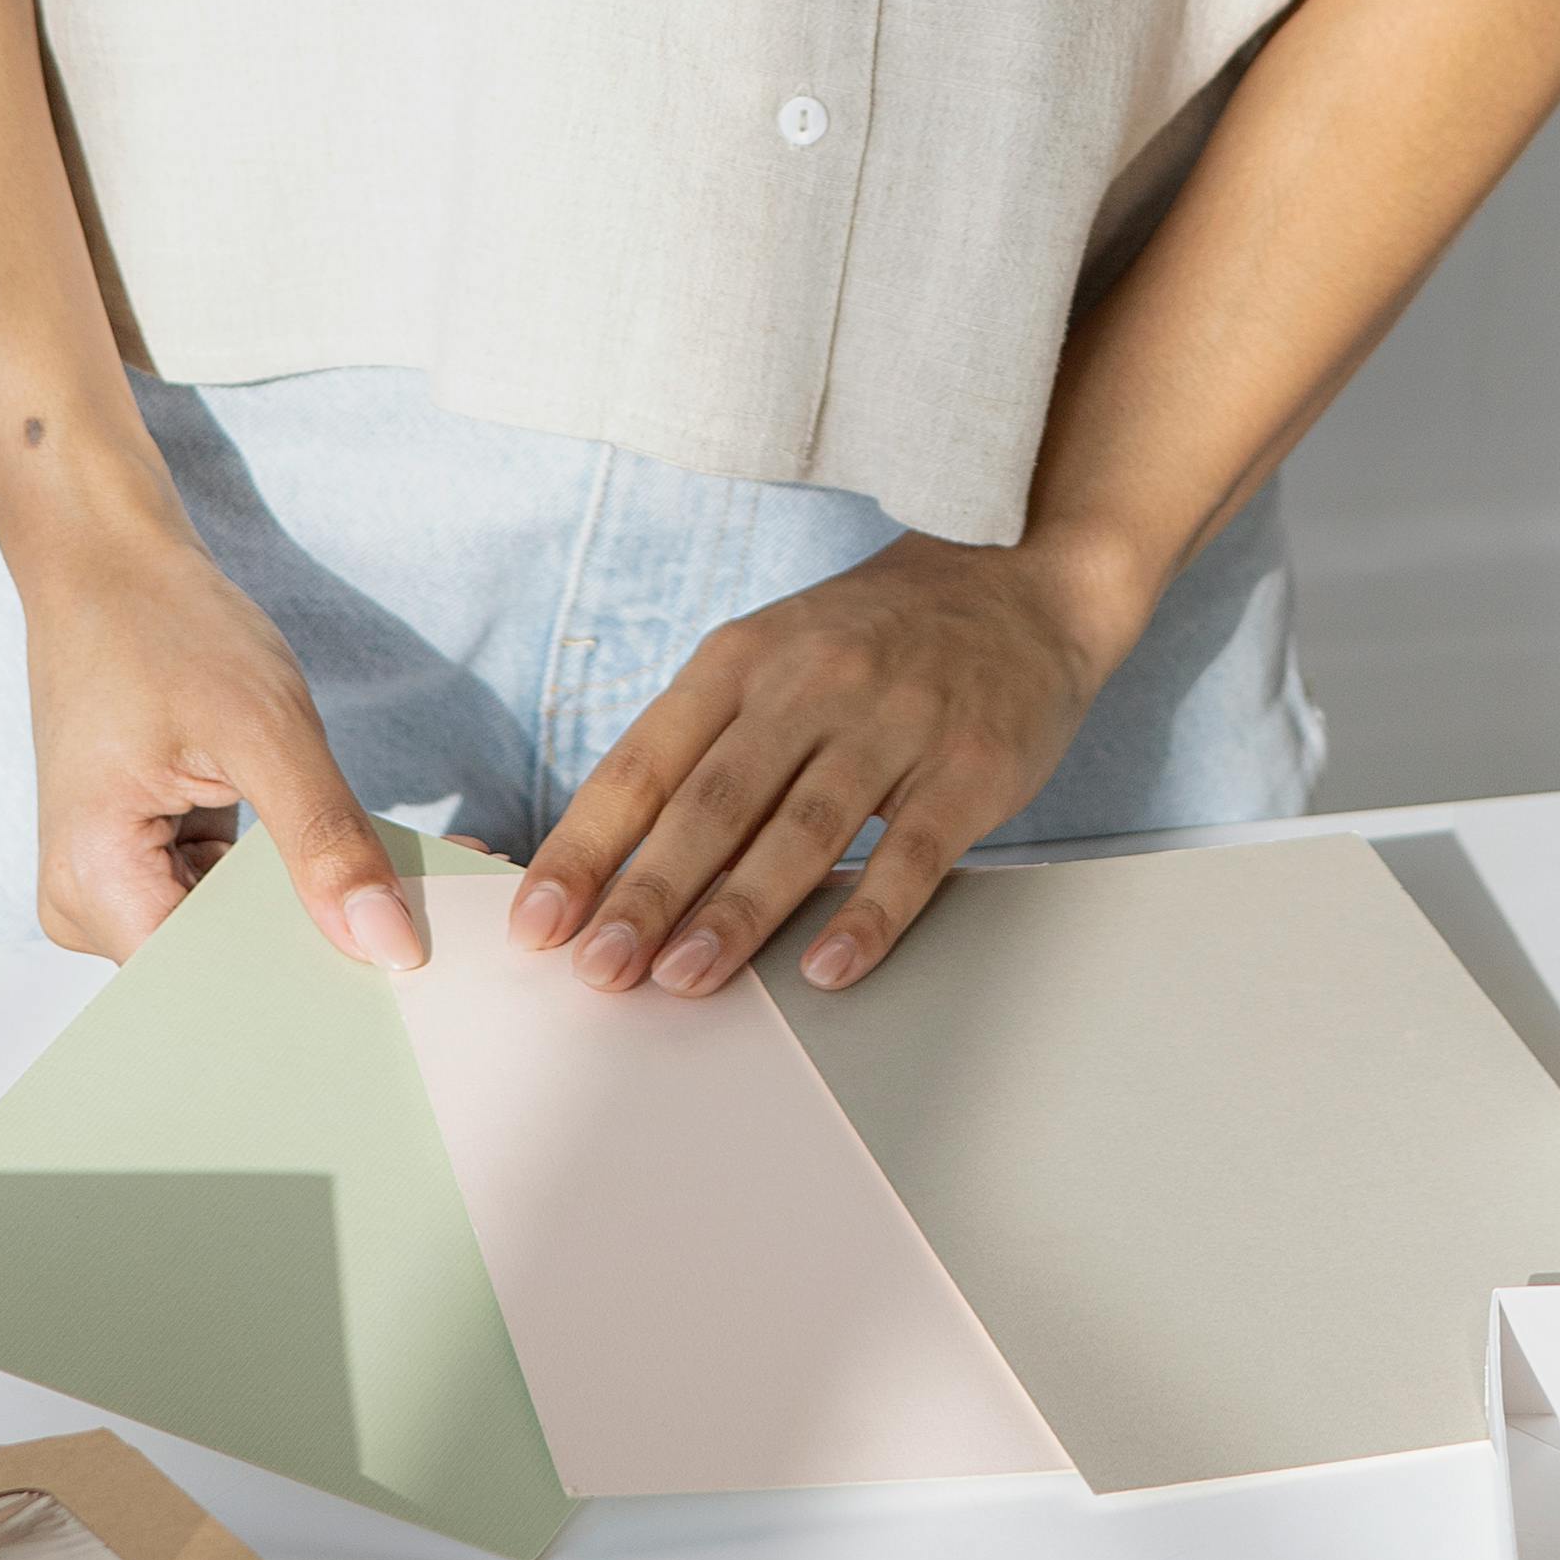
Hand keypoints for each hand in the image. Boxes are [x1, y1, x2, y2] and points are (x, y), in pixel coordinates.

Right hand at [18, 504, 424, 974]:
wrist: (108, 562)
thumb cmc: (165, 625)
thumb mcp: (262, 728)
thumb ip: (325, 839)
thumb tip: (388, 945)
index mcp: (91, 886)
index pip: (212, 987)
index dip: (314, 982)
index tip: (414, 971)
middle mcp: (88, 905)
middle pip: (225, 965)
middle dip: (329, 942)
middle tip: (438, 924)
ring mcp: (117, 884)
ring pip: (237, 932)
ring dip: (320, 907)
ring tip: (420, 887)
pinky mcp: (149, 859)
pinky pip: (232, 896)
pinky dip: (297, 877)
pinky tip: (370, 864)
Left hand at [508, 528, 1139, 998]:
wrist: (1020, 579)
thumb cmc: (873, 636)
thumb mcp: (775, 654)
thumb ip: (705, 746)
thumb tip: (616, 867)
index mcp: (743, 657)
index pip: (645, 761)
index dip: (587, 845)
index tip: (539, 921)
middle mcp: (813, 682)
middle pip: (714, 801)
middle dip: (647, 891)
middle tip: (600, 969)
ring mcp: (896, 722)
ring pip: (804, 828)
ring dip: (739, 910)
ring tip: (685, 980)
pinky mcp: (971, 766)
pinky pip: (913, 850)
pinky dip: (869, 914)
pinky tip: (828, 969)